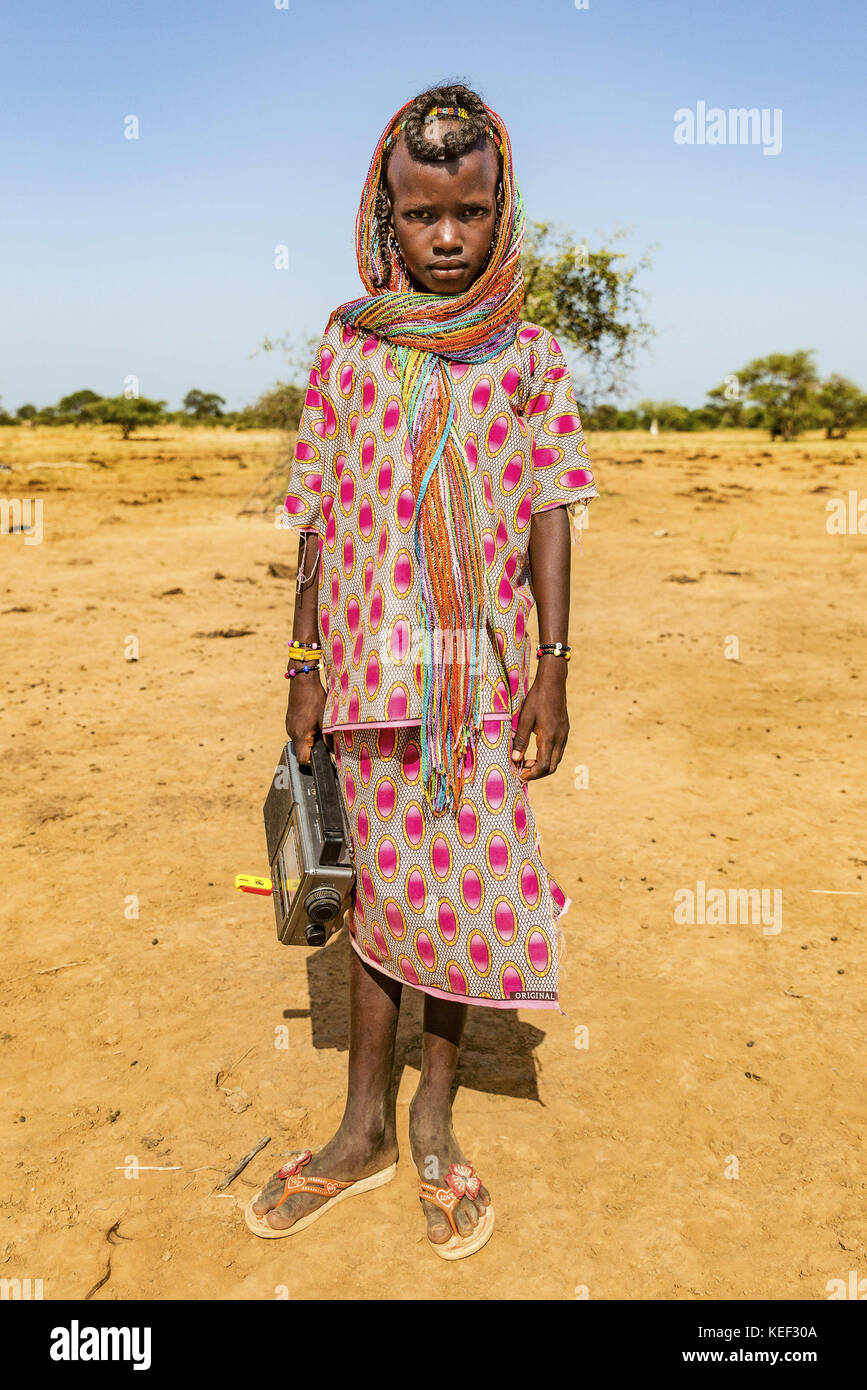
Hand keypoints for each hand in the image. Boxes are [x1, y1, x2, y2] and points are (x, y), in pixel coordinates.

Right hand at [285, 674, 326, 764]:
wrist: (302, 682)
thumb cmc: (315, 699)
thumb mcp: (326, 720)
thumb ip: (329, 738)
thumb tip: (336, 751)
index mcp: (301, 735)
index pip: (302, 759)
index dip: (313, 762)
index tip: (323, 758)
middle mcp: (292, 733)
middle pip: (302, 751)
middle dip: (314, 750)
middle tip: (326, 742)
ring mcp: (289, 727)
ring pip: (301, 741)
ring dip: (311, 740)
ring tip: (320, 728)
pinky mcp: (290, 721)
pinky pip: (298, 732)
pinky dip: (307, 732)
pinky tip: (314, 722)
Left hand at [511, 661, 568, 781]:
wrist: (553, 682)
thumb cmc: (537, 698)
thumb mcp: (525, 718)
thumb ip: (521, 740)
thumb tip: (515, 759)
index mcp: (549, 736)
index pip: (543, 765)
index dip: (532, 774)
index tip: (520, 774)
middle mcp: (560, 738)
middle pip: (552, 767)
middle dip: (537, 773)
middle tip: (522, 770)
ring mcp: (564, 735)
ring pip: (556, 760)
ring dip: (542, 765)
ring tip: (527, 761)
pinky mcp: (564, 731)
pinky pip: (558, 751)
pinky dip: (547, 756)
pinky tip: (536, 750)